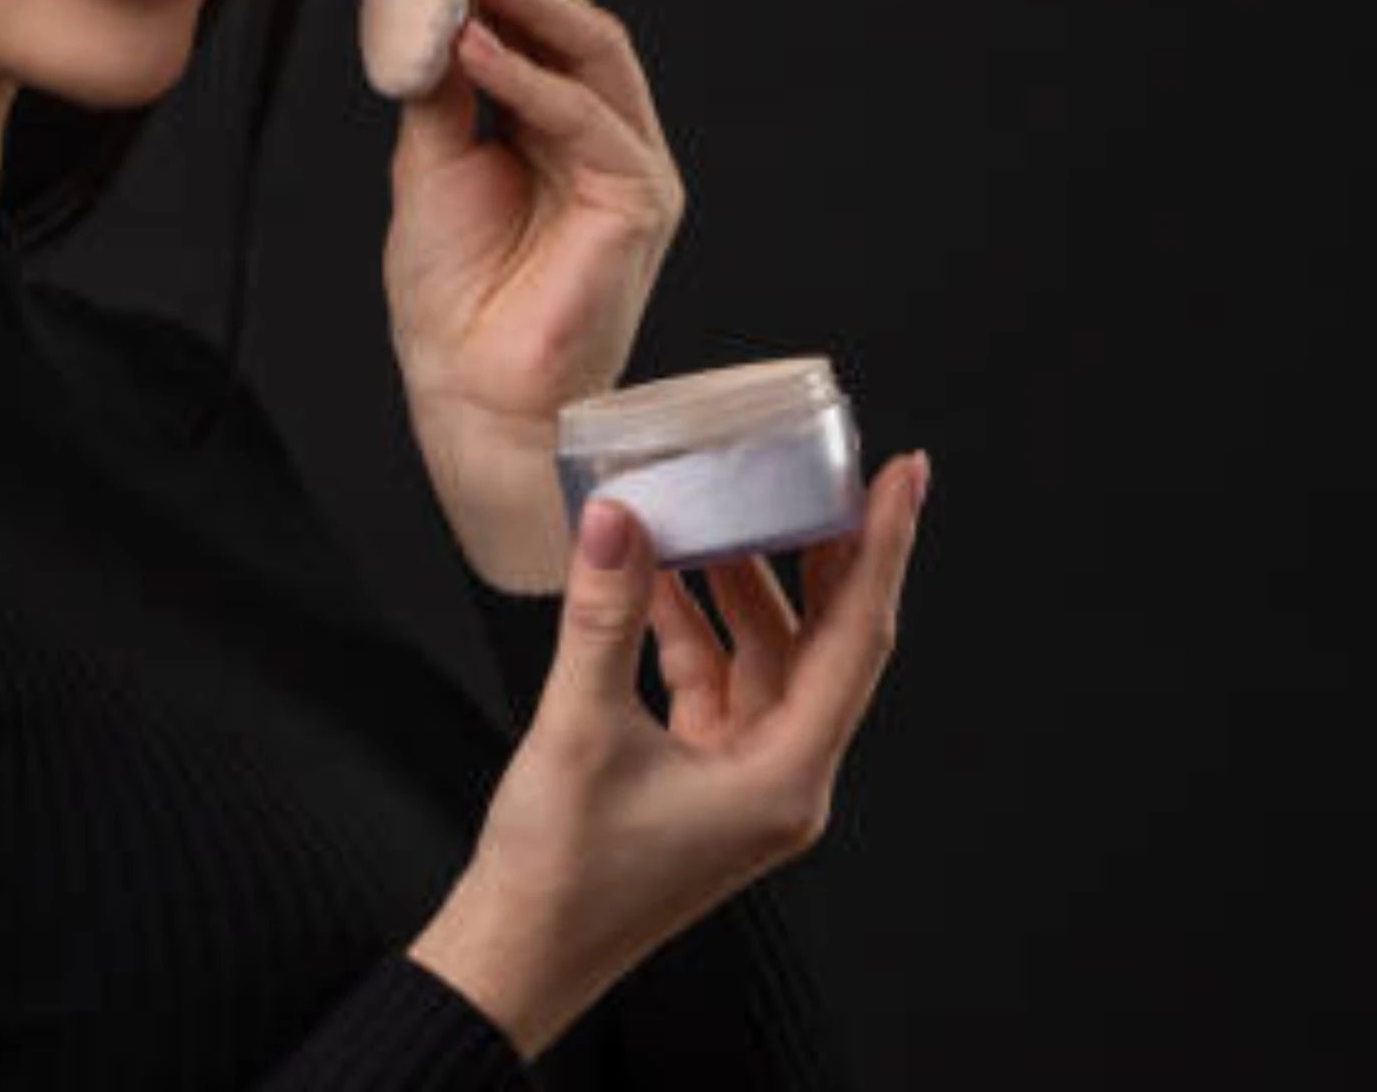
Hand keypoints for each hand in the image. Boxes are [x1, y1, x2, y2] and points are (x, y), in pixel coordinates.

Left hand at [384, 0, 687, 501]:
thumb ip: (443, 86)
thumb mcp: (431, 164)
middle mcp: (606, 141)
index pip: (540, 30)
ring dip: (524, 0)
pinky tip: (472, 42)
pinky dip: (526, 76)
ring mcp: (632, 168)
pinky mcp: (641, 200)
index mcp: (559, 131)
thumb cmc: (453, 295)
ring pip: (592, 55)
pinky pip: (584, 119)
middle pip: (575, 28)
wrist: (471, 393)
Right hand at [408, 452, 929, 1061]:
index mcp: (785, 778)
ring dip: (737, 582)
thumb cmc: (560, 869)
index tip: (902, 476)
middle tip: (816, 469)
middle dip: (817, 553)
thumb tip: (614, 516)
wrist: (518, 952)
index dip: (882, 550)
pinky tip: (655, 574)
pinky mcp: (700, 776)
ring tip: (715, 503)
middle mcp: (781, 778)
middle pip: (822, 641)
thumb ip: (603, 617)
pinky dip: (691, 623)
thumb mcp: (581, 727)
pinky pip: (715, 677)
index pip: (857, 639)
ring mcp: (742, 778)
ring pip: (764, 654)